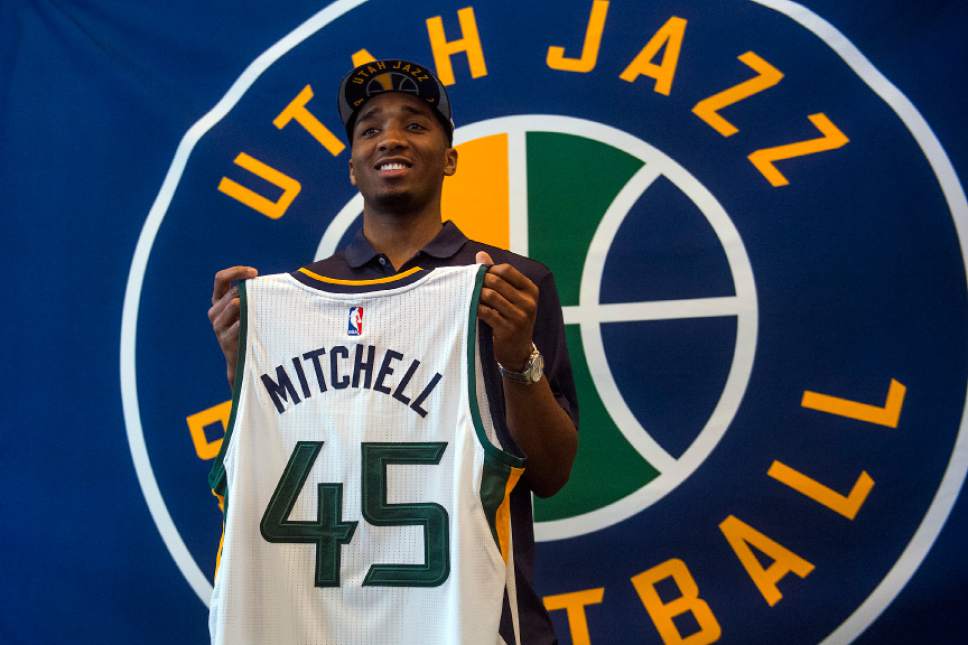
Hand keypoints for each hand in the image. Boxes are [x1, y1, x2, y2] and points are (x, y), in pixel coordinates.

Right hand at [208, 266, 258, 386]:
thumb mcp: (250, 309)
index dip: (237, 271)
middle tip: (266, 300)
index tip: (254, 273)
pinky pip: (240, 324)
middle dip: (251, 293)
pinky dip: (252, 322)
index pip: (220, 278)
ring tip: (264, 314)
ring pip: (235, 305)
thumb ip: (253, 294)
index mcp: (218, 301)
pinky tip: (261, 326)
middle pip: (233, 292)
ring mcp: (218, 327)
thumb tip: (275, 279)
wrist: (246, 362)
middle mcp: (214, 313)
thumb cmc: (253, 329)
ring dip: (252, 306)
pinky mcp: (226, 341)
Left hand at [475, 251, 538, 371]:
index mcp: (531, 290)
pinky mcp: (508, 329)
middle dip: (479, 280)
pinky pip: (486, 312)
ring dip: (475, 294)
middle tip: (467, 284)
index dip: (490, 270)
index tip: (480, 275)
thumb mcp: (512, 298)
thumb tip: (480, 254)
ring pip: (490, 295)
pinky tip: (470, 308)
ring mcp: (519, 317)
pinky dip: (475, 308)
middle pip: (497, 281)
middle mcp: (528, 302)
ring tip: (467, 295)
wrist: (518, 352)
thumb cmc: (512, 320)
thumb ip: (497, 276)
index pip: (507, 270)